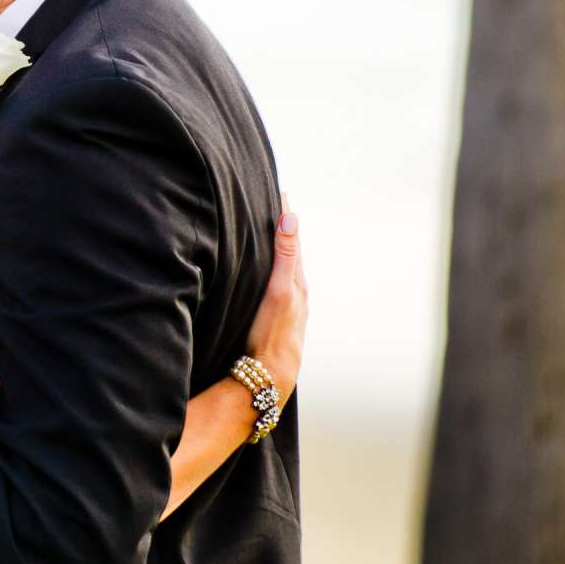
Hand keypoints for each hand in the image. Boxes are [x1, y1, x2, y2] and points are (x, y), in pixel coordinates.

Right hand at [245, 207, 307, 397]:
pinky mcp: (280, 317)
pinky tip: (267, 273)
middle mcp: (297, 291)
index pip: (291, 239)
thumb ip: (285, 255)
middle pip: (290, 252)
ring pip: (285, 269)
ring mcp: (290, 305)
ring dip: (279, 249)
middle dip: (282, 228)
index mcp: (297, 280)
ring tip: (271, 232)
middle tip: (274, 204)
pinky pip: (278, 283)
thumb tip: (291, 217)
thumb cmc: (272, 332)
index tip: (279, 190)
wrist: (272, 373)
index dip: (284, 215)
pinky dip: (274, 269)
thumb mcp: (278, 289)